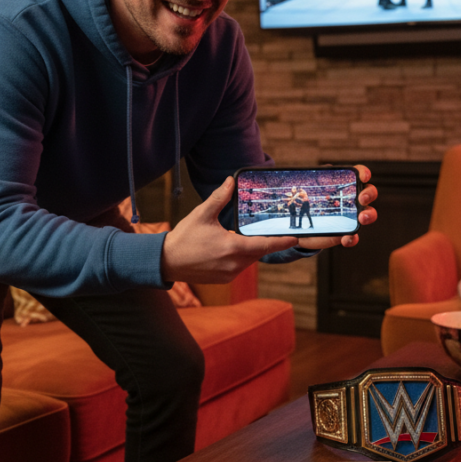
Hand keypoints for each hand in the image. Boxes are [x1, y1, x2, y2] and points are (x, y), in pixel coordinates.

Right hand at [161, 177, 297, 283]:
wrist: (166, 262)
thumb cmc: (184, 238)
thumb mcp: (202, 214)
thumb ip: (219, 198)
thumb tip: (230, 182)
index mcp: (232, 247)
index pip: (265, 245)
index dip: (282, 241)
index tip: (295, 237)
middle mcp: (234, 264)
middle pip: (258, 252)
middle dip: (262, 241)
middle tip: (268, 230)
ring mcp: (229, 274)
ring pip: (249, 260)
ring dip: (249, 250)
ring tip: (239, 237)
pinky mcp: (224, 280)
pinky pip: (239, 267)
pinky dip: (239, 258)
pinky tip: (228, 248)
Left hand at [298, 163, 377, 250]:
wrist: (302, 228)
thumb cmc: (308, 204)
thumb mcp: (304, 193)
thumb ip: (304, 186)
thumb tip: (293, 182)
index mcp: (343, 185)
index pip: (359, 174)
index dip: (364, 173)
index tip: (363, 176)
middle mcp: (352, 199)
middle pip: (369, 192)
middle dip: (369, 194)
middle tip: (361, 199)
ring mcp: (351, 216)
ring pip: (368, 213)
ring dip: (368, 214)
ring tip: (361, 218)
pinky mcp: (346, 232)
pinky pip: (354, 236)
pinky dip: (352, 238)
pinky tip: (346, 238)